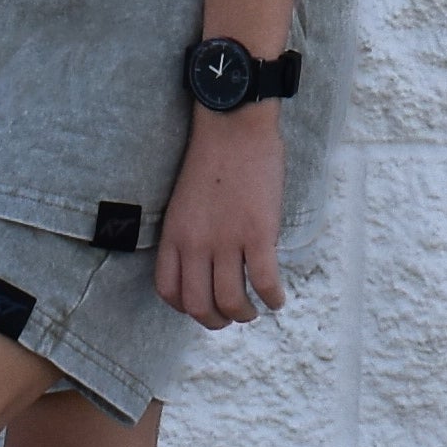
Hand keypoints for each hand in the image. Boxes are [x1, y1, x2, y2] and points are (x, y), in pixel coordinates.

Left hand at [153, 101, 287, 329]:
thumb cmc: (211, 156)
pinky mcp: (258, 233)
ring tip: (255, 310)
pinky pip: (264, 282)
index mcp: (174, 235)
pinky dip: (272, 298)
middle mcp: (196, 244)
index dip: (185, 307)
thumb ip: (189, 232)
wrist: (233, 126)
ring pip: (231, 302)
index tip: (201, 305)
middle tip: (230, 317)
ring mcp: (227, 241)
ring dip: (244, 315)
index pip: (169, 291)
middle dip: (215, 321)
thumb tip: (206, 261)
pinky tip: (277, 298)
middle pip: (198, 306)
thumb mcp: (183, 201)